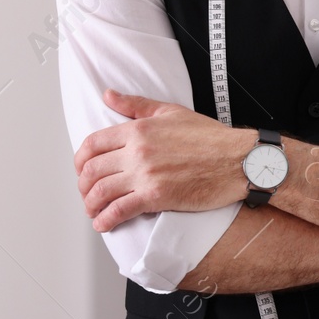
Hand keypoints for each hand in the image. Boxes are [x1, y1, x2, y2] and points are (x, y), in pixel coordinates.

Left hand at [74, 89, 249, 231]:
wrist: (238, 160)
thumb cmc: (210, 137)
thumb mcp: (171, 111)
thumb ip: (135, 105)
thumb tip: (108, 95)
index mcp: (138, 129)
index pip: (93, 144)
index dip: (80, 160)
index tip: (82, 170)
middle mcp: (137, 151)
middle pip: (91, 170)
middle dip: (83, 185)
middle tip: (87, 193)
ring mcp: (145, 175)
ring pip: (100, 191)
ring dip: (90, 205)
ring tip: (94, 211)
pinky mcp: (156, 196)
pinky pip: (119, 210)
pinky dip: (105, 220)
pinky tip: (104, 224)